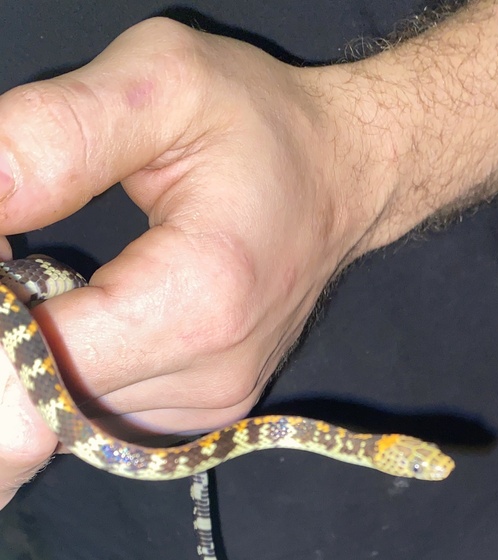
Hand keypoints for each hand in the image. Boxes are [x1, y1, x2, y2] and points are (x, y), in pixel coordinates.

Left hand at [0, 17, 387, 506]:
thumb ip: (56, 136)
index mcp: (198, 299)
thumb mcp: (161, 82)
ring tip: (69, 278)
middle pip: (35, 406)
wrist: (345, 179)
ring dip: (31, 355)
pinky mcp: (198, 421)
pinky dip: (68, 373)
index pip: (33, 361)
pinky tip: (90, 314)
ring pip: (57, 421)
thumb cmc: (262, 125)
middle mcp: (207, 378)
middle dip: (5, 337)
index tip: (12, 243)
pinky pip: (95, 419)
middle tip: (25, 263)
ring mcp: (206, 411)